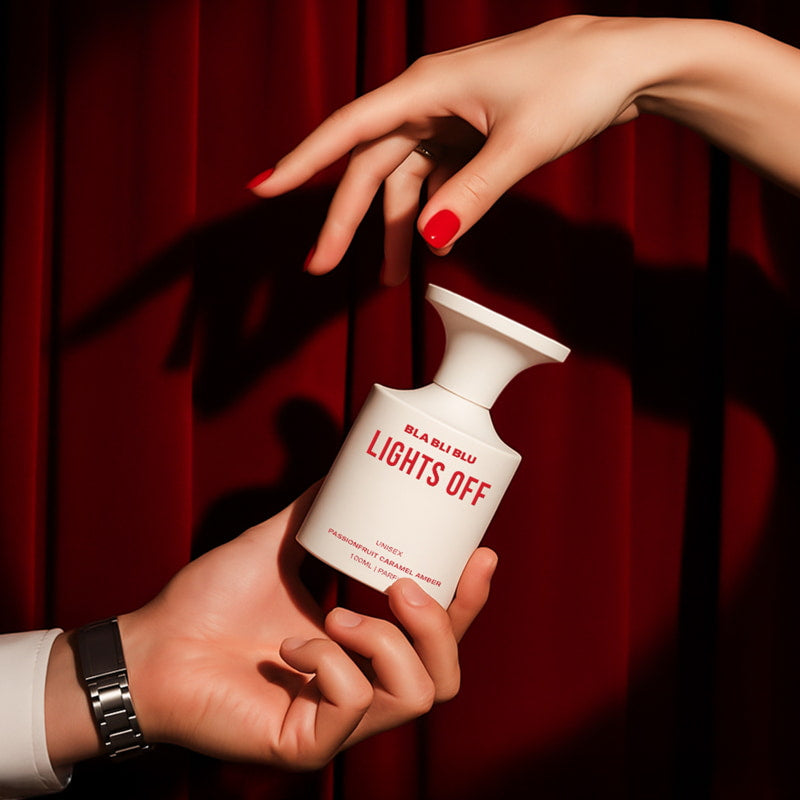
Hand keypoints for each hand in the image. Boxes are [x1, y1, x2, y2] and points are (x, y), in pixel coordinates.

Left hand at [46, 487, 496, 769]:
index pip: (438, 634)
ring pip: (418, 695)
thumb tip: (348, 468)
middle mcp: (362, 687)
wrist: (154, 644)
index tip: (480, 553)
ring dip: (386, 642)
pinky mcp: (311, 743)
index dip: (467, 601)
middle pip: (446, 674)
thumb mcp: (279, 545)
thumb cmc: (213, 600)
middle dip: (442, 623)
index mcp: (363, 646)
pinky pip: (353, 705)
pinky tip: (290, 643)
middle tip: (404, 586)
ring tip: (341, 612)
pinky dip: (329, 661)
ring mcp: (340, 721)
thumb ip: (317, 511)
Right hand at [250, 15, 799, 281]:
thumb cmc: (578, 83)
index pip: (347, 130)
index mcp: (427, 88)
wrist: (629, 64)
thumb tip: (429, 239)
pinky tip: (431, 244)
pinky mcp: (473, 132)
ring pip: (404, 179)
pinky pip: (438, 178)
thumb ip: (474, 193)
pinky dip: (432, 212)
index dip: (301, 162)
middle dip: (347, 220)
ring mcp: (451, 117)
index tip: (262, 188)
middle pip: (371, 166)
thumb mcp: (523, 144)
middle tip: (322, 268)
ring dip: (396, 229)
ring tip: (392, 280)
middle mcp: (429, 100)